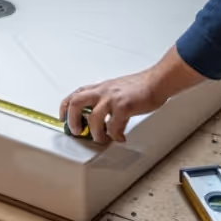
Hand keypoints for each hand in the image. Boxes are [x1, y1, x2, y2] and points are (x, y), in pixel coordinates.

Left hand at [60, 48, 207, 143]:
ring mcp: (113, 98)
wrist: (157, 81)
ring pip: (94, 118)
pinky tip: (120, 138)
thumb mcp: (116, 88)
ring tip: (102, 139)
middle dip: (72, 120)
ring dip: (96, 133)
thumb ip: (105, 99)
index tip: (62, 118)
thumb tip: (97, 116)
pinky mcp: (124, 106)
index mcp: (100, 88)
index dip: (64, 107)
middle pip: (76, 103)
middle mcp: (103, 91)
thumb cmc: (140, 86)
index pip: (75, 94)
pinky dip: (115, 136)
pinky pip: (114, 126)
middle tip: (77, 132)